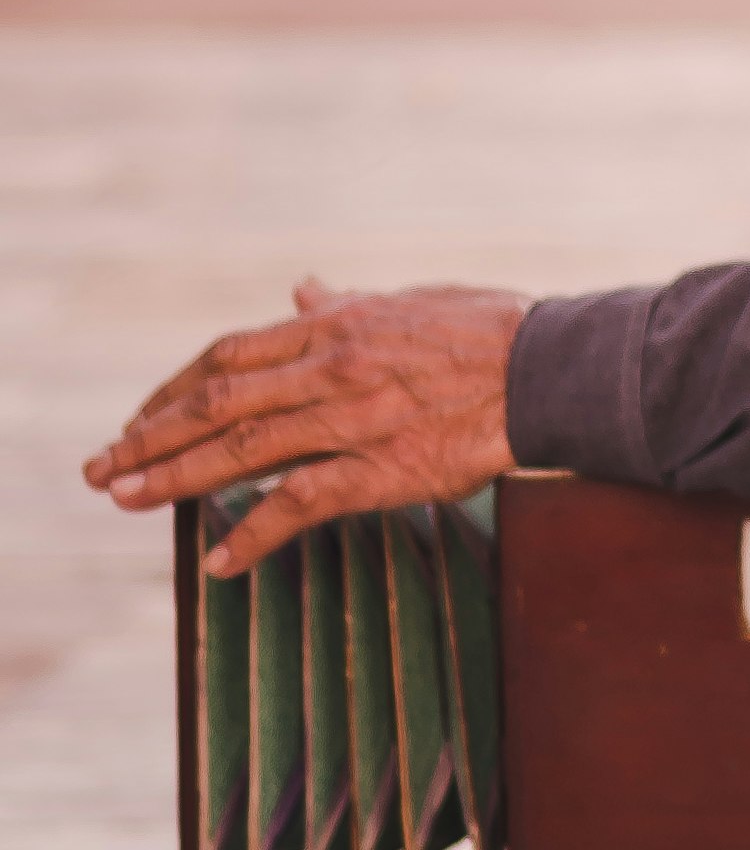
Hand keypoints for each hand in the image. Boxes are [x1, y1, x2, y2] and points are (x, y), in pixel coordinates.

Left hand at [84, 275, 526, 569]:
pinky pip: (301, 503)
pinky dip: (254, 532)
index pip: (229, 357)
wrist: (550, 368)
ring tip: (125, 500)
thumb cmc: (487, 331)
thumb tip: (302, 288)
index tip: (140, 417)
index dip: (174, 389)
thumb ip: (346, 304)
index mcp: (335, 326)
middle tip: (99, 468)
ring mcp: (353, 420)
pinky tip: (219, 561)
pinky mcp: (382, 469)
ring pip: (242, 450)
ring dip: (174, 478)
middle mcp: (331, 368)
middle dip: (149, 436)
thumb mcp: (407, 302)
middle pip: (217, 403)